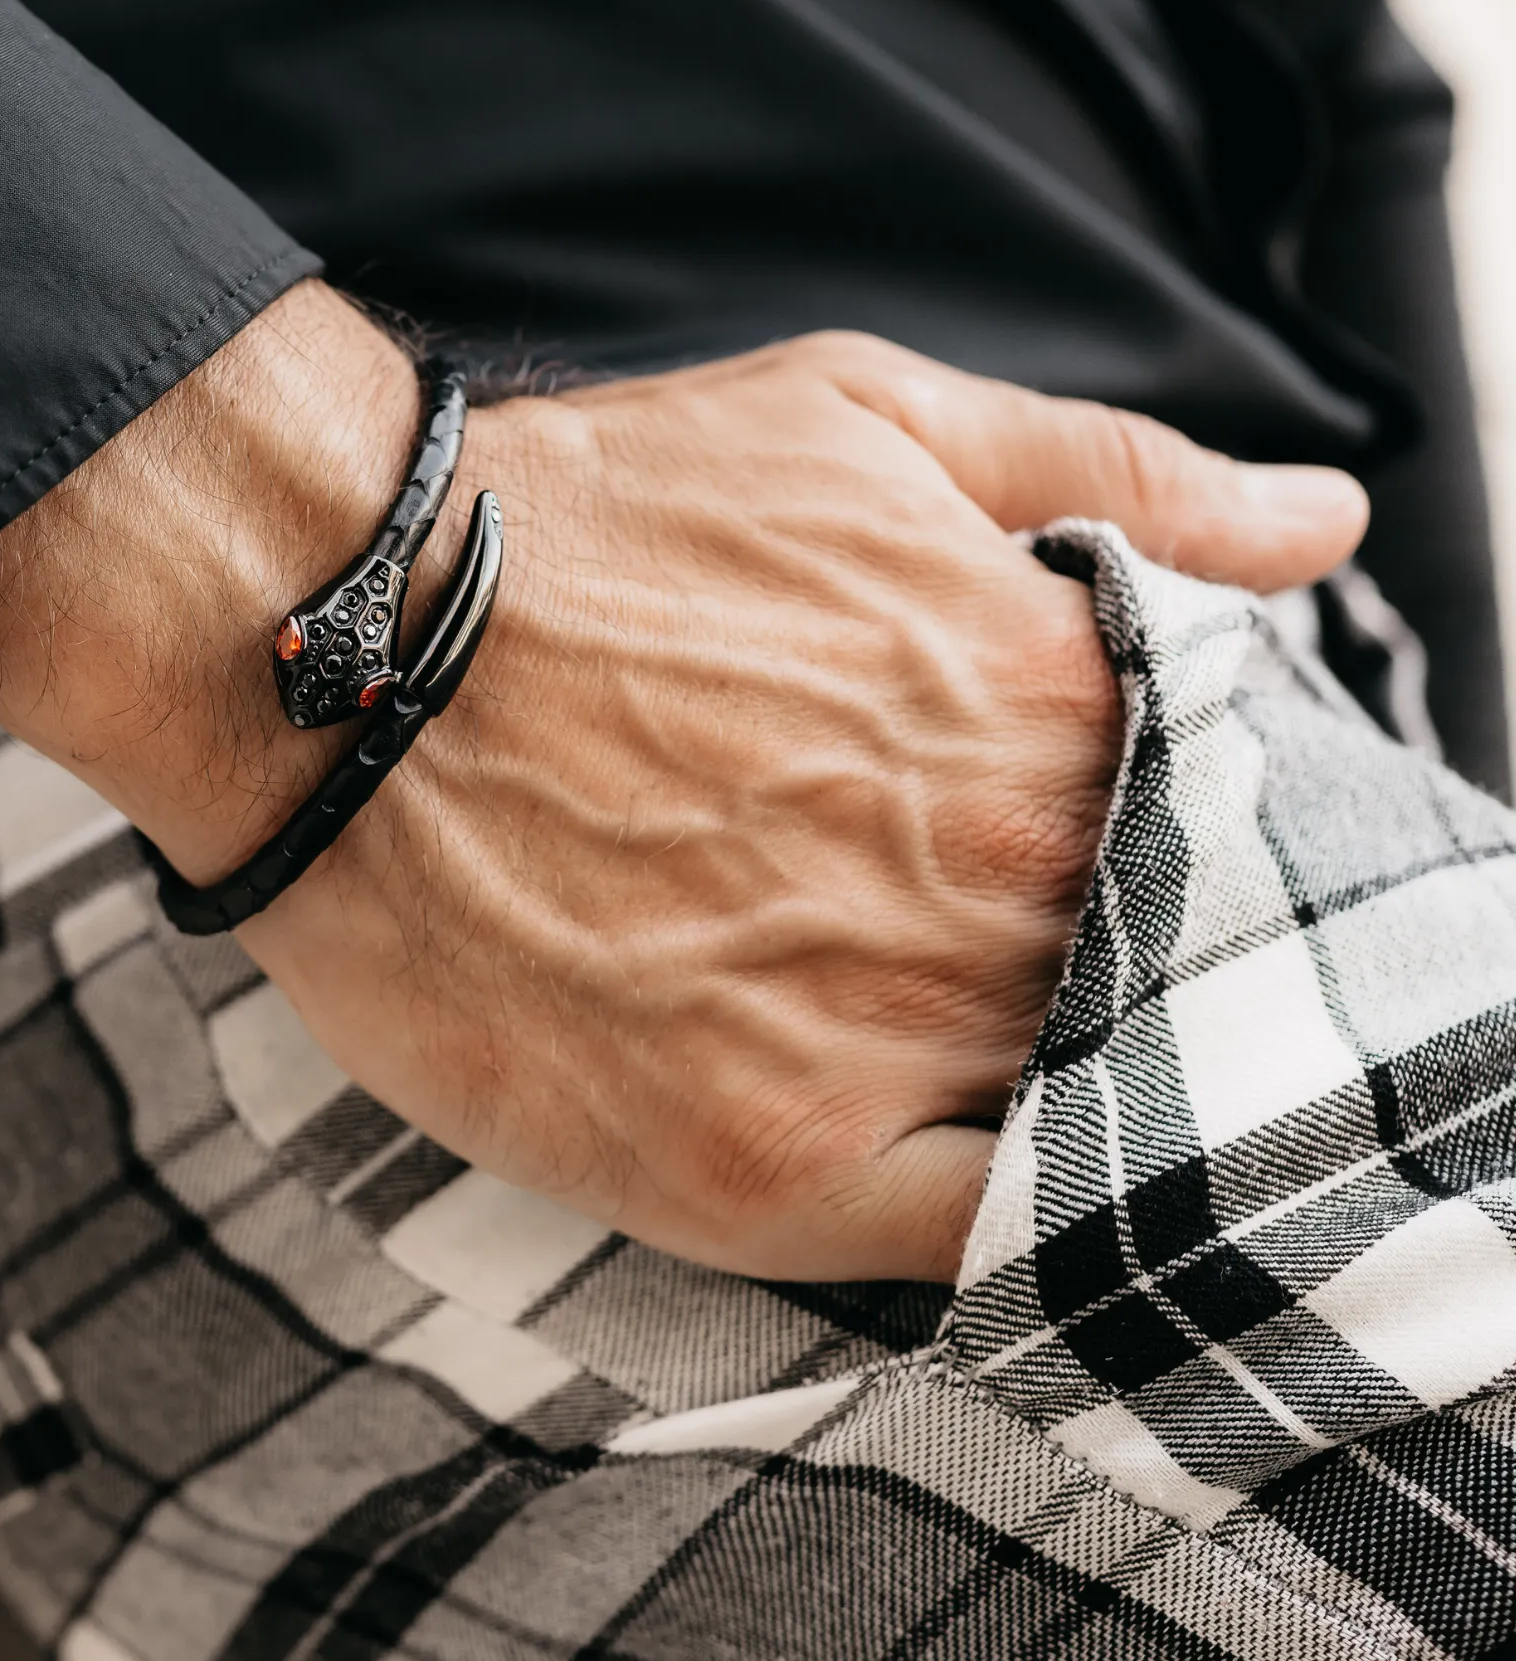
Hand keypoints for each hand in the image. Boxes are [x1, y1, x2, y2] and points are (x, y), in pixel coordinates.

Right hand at [0, 287, 1364, 1279]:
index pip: (1220, 826)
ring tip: (921, 1019)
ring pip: (1071, 1108)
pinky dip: (992, 1215)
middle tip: (971, 928)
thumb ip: (1113, 476)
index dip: (1170, 844)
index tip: (1089, 843)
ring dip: (1045, 1076)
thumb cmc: (588, 521)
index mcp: (1045, 707)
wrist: (336, 649)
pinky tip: (938, 1151)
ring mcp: (882, 1036)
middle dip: (1102, 957)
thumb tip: (1324, 526)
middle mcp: (992, 881)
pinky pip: (963, 1239)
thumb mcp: (864, 420)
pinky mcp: (758, 1165)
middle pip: (1147, 974)